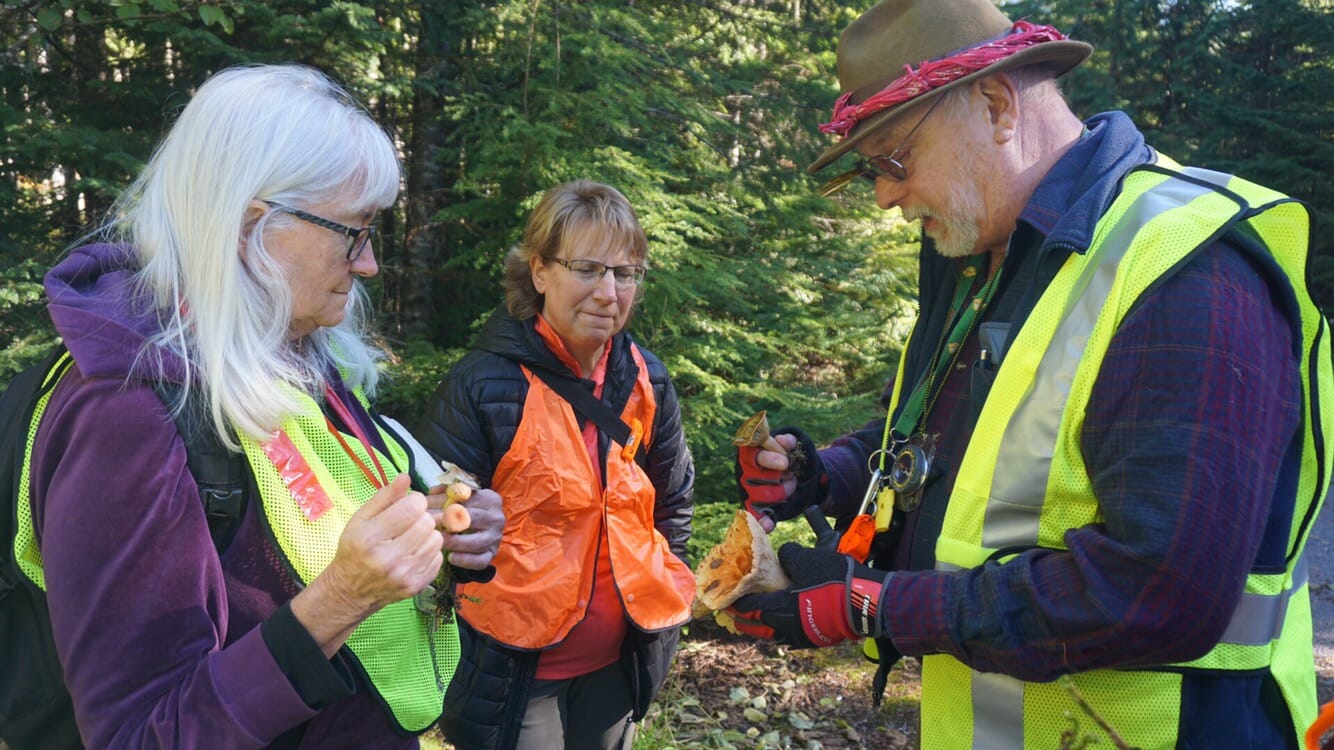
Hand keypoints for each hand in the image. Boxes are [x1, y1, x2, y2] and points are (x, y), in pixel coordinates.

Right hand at [294, 473, 443, 653]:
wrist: (350, 591)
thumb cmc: (354, 549)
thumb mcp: (360, 519)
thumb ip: (384, 497)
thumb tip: (406, 478)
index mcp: (370, 538)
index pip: (412, 508)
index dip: (415, 501)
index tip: (407, 505)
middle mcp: (387, 559)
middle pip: (427, 523)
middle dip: (421, 517)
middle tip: (408, 523)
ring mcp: (404, 575)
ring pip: (437, 539)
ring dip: (427, 534)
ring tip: (411, 538)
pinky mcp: (416, 586)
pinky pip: (438, 558)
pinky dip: (429, 552)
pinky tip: (413, 553)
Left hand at [432, 486, 503, 570]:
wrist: (485, 527)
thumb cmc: (468, 509)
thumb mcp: (461, 496)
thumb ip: (446, 492)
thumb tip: (430, 494)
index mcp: (490, 500)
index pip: (468, 500)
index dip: (446, 504)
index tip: (429, 511)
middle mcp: (496, 518)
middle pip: (472, 520)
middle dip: (449, 522)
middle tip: (432, 526)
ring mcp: (495, 538)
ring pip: (475, 542)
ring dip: (455, 543)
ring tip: (439, 541)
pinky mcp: (492, 554)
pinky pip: (480, 560)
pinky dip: (465, 560)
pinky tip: (451, 557)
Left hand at [724, 543, 888, 647]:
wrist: (866, 603)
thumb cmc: (834, 580)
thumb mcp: (807, 558)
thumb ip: (788, 555)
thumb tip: (783, 556)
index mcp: (778, 609)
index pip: (747, 607)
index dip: (734, 602)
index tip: (726, 597)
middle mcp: (786, 628)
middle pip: (756, 627)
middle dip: (743, 620)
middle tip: (736, 612)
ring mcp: (802, 637)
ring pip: (773, 635)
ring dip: (762, 627)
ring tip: (757, 618)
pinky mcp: (817, 639)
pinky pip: (791, 637)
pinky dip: (782, 630)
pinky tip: (784, 622)